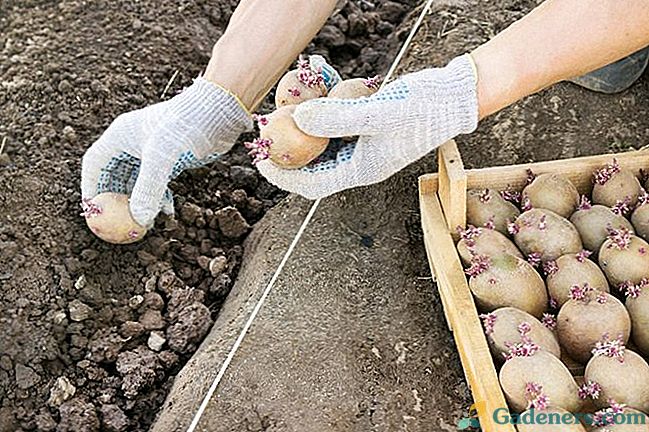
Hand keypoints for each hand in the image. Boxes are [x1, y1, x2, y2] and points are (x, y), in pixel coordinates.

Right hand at [81, 78, 251, 226]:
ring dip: (140, 202)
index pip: (95, 164)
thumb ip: (148, 189)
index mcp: (120, 136)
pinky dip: (159, 197)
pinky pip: (157, 183)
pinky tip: (167, 211)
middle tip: (119, 223)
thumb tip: (140, 220)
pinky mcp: (171, 159)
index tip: (92, 211)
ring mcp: (152, 151)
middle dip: (116, 200)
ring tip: (146, 221)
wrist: (219, 112)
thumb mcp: (162, 158)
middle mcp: (133, 143)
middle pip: (115, 176)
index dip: (91, 187)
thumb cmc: (185, 127)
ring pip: (138, 182)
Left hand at [256, 54, 478, 199]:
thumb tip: (298, 118)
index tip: (260, 159)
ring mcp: (363, 145)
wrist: (455, 96)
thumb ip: (338, 117)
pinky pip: (337, 124)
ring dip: (303, 128)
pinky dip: (323, 110)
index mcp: (362, 170)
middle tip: (266, 131)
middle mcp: (360, 162)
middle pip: (313, 166)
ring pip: (323, 144)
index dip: (282, 175)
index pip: (312, 184)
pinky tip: (315, 89)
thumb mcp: (379, 113)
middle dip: (288, 152)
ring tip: (286, 106)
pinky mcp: (367, 128)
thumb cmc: (424, 108)